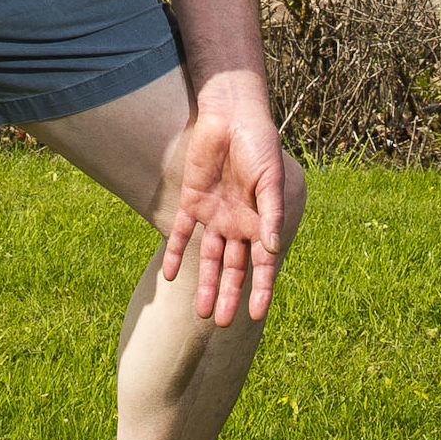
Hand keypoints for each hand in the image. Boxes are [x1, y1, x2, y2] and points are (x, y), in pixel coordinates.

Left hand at [156, 78, 289, 323]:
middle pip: (233, 268)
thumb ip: (270, 212)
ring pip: (208, 257)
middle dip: (229, 295)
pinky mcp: (191, 201)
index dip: (261, 289)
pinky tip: (169, 276)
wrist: (231, 115)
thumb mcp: (270, 178)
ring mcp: (214, 214)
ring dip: (205, 284)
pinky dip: (174, 253)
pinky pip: (180, 233)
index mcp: (260, 220)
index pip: (262, 263)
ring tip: (202, 313)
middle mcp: (237, 222)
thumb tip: (271, 248)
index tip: (257, 315)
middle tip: (224, 324)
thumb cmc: (259, 143)